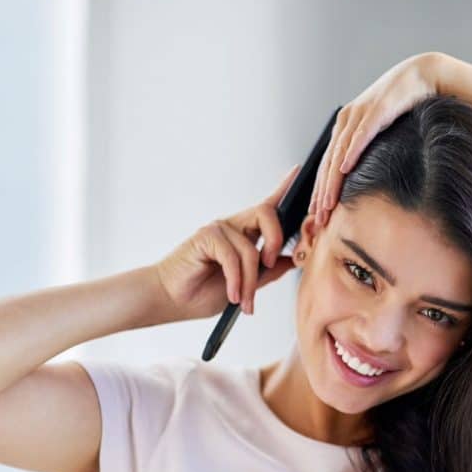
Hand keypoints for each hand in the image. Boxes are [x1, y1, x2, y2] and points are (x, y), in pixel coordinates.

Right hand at [154, 164, 300, 320]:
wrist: (173, 301)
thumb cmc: (204, 292)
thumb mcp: (246, 285)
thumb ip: (268, 272)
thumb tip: (293, 259)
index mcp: (245, 234)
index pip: (267, 207)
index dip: (282, 188)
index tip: (297, 170)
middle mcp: (233, 227)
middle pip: (267, 214)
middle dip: (276, 240)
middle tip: (270, 265)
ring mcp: (219, 229)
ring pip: (250, 249)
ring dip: (250, 281)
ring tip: (245, 302)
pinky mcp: (205, 236)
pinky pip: (232, 257)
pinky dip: (236, 280)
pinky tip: (232, 295)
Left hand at [309, 52, 442, 226]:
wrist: (421, 75)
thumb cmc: (402, 104)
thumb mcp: (379, 128)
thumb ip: (367, 146)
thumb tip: (360, 172)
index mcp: (345, 125)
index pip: (328, 162)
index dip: (321, 188)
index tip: (317, 212)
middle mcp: (347, 119)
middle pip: (329, 162)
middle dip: (322, 192)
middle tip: (318, 217)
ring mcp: (360, 114)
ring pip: (341, 153)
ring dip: (332, 180)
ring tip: (327, 202)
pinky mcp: (376, 110)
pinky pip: (361, 135)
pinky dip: (352, 153)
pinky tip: (345, 169)